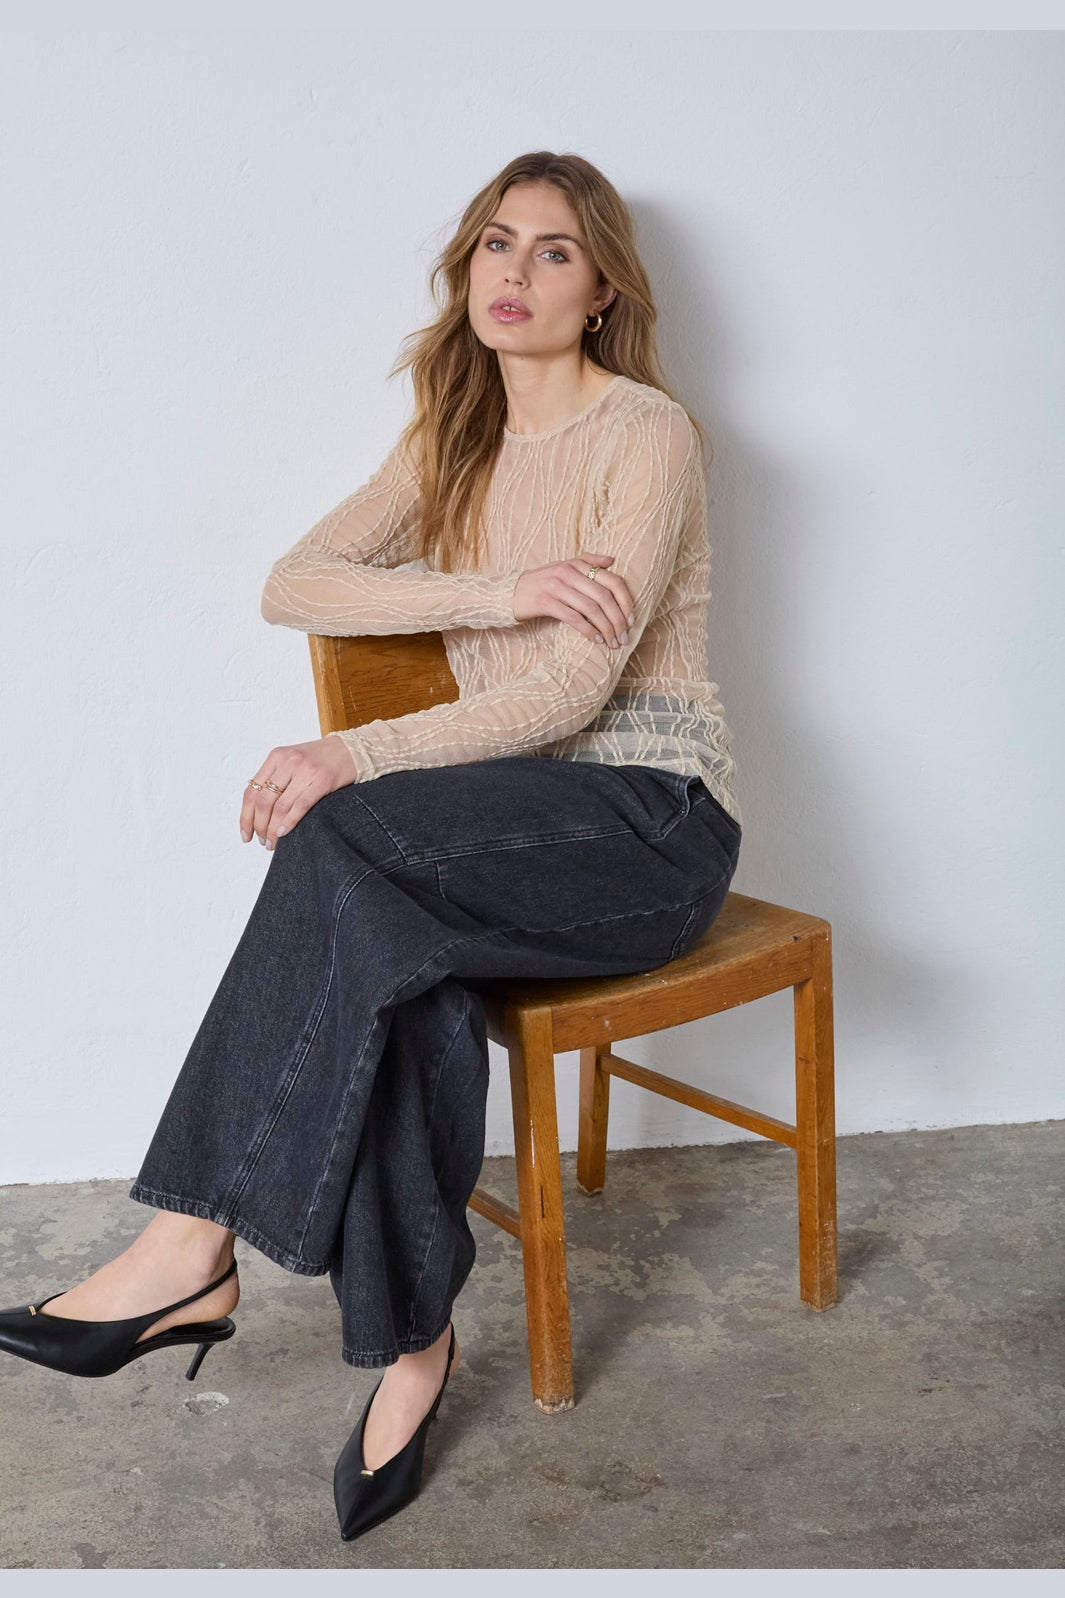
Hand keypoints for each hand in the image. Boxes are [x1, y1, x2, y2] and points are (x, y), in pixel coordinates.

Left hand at [240, 735, 356, 849]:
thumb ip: (275, 778)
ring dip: (272, 829)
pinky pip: (300, 806)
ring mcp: (306, 771)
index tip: (245, 833)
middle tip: (262, 840)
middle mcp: (288, 762)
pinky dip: (289, 822)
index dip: (245, 816)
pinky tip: (283, 833)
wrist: (351, 750)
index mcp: (276, 757)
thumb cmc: (320, 759)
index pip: (251, 791)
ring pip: (280, 807)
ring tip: (272, 843)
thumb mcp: (292, 761)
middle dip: (259, 826)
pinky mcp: (322, 781)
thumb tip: (257, 812)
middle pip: (263, 801)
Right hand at [512, 553, 635, 647]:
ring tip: (612, 642)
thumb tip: (612, 560)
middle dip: (618, 620)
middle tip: (623, 637)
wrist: (510, 593)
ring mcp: (556, 587)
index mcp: (577, 564)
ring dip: (606, 628)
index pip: (612, 581)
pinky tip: (596, 640)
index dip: (626, 601)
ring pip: (591, 609)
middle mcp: (568, 572)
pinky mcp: (546, 602)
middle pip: (604, 597)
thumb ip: (588, 561)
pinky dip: (588, 631)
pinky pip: (574, 618)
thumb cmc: (541, 583)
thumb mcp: (563, 567)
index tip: (631, 620)